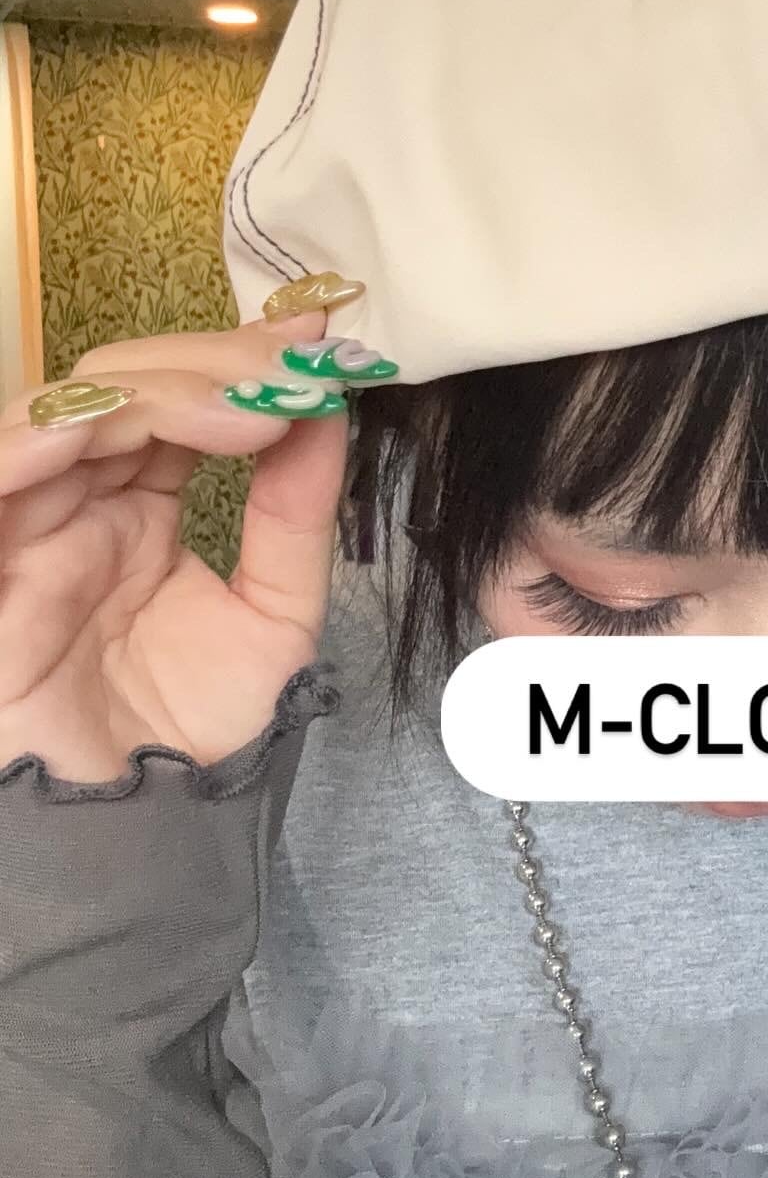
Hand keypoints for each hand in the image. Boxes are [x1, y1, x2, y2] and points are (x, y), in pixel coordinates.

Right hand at [0, 315, 351, 782]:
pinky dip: (39, 439)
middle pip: (115, 387)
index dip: (240, 359)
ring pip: (54, 415)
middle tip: (292, 371)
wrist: (135, 842)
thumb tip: (326, 411)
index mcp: (134, 509)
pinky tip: (112, 427)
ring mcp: (18, 532)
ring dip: (150, 392)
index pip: (174, 399)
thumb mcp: (275, 616)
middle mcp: (72, 507)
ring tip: (244, 405)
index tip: (320, 336)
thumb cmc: (191, 738)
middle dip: (208, 364)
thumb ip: (296, 515)